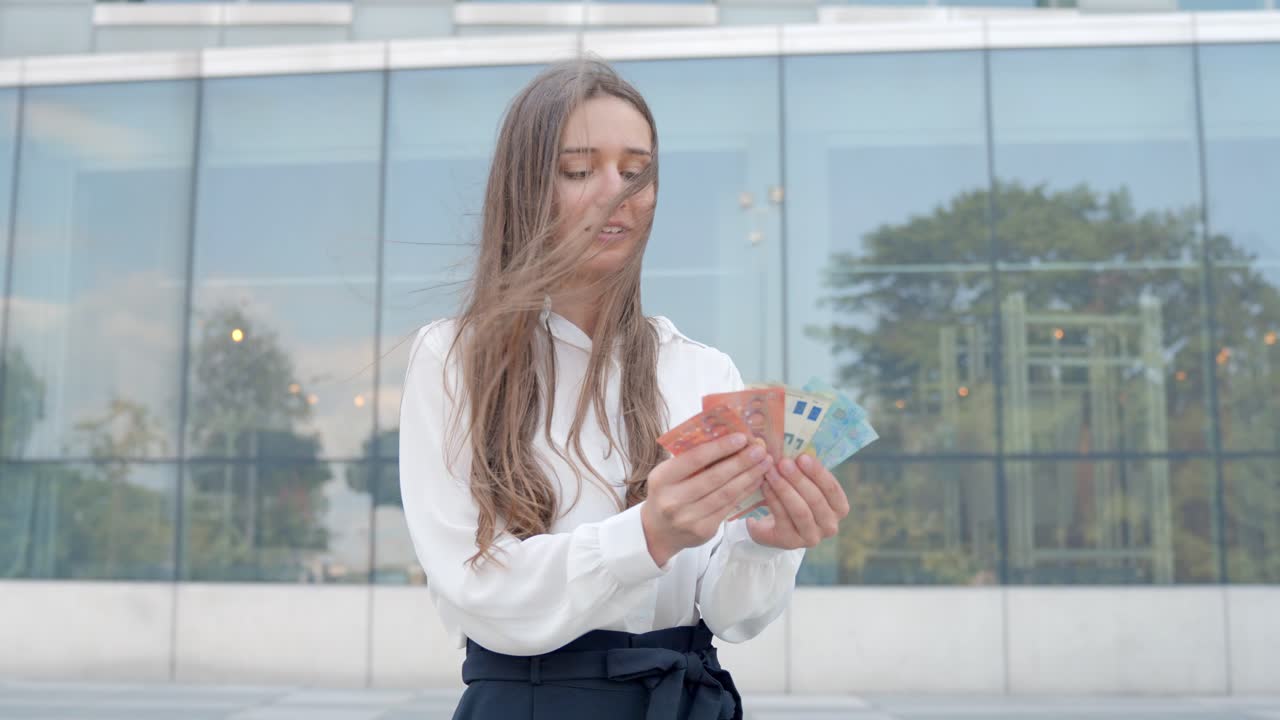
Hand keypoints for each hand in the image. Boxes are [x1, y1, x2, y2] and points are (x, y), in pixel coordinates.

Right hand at [641, 433, 772, 566]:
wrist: (659, 531)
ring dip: (748, 476)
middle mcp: (673, 500)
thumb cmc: (668, 493)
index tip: (742, 437)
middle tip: (760, 449)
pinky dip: (745, 492)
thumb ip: (690, 458)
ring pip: (725, 493)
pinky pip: (729, 507)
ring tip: (764, 463)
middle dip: (741, 461)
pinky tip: (756, 480)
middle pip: (714, 477)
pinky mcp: (704, 531)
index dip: (720, 448)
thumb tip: (726, 436)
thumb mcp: (669, 474)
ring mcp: (688, 518)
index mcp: (661, 479)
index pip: (694, 459)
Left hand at [746, 453, 848, 549]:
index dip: (818, 473)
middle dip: (798, 479)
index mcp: (839, 508)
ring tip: (771, 471)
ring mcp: (812, 537)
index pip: (832, 489)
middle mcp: (830, 526)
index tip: (802, 457)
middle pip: (816, 500)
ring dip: (784, 489)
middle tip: (783, 462)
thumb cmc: (795, 497)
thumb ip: (806, 471)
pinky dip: (773, 499)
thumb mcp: (805, 484)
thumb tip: (797, 447)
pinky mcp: (791, 542)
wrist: (775, 526)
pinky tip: (764, 485)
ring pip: (800, 511)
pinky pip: (783, 518)